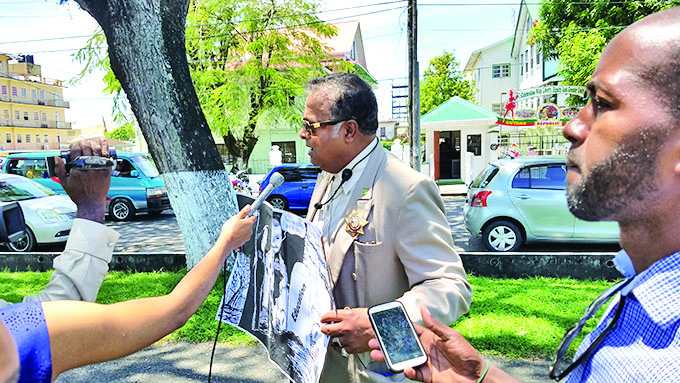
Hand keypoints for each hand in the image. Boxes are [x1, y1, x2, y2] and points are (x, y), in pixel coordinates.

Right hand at [54, 138, 111, 222]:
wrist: (91, 203)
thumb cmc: (79, 195)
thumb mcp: (64, 183)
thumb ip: (60, 169)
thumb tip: (57, 158)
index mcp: (77, 168)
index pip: (75, 150)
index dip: (74, 146)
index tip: (74, 147)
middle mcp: (89, 166)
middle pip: (86, 147)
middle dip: (83, 143)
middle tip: (82, 144)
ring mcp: (99, 167)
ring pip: (97, 148)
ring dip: (93, 142)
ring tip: (91, 141)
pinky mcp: (107, 169)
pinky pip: (106, 155)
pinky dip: (104, 147)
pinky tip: (102, 142)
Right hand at [220, 205, 255, 249]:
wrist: (226, 242)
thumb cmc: (230, 230)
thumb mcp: (236, 217)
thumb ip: (243, 212)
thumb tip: (248, 207)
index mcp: (249, 223)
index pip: (254, 216)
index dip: (250, 214)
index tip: (246, 214)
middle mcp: (250, 230)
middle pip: (249, 224)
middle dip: (244, 223)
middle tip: (237, 222)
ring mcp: (247, 237)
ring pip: (246, 231)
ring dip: (242, 229)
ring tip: (234, 229)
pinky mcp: (243, 242)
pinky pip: (243, 237)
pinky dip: (239, 235)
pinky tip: (234, 234)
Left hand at [320, 307, 373, 353]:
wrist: (383, 331)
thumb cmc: (374, 321)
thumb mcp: (359, 311)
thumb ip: (348, 314)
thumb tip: (340, 316)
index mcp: (347, 316)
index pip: (329, 315)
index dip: (324, 318)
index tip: (323, 319)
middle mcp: (346, 327)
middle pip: (327, 329)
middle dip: (324, 329)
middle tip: (324, 329)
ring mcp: (348, 339)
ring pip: (334, 340)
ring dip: (334, 338)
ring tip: (335, 337)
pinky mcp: (352, 348)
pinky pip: (341, 349)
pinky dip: (341, 347)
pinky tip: (342, 344)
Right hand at [369, 307, 484, 382]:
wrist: (475, 375)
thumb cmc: (466, 353)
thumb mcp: (451, 336)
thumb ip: (435, 326)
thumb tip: (423, 309)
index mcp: (429, 338)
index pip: (410, 331)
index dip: (398, 328)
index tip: (383, 324)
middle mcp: (424, 350)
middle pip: (401, 346)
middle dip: (387, 344)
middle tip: (373, 342)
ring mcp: (424, 363)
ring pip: (403, 360)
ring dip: (390, 358)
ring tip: (377, 355)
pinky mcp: (427, 376)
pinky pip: (414, 374)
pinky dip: (408, 372)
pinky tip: (405, 368)